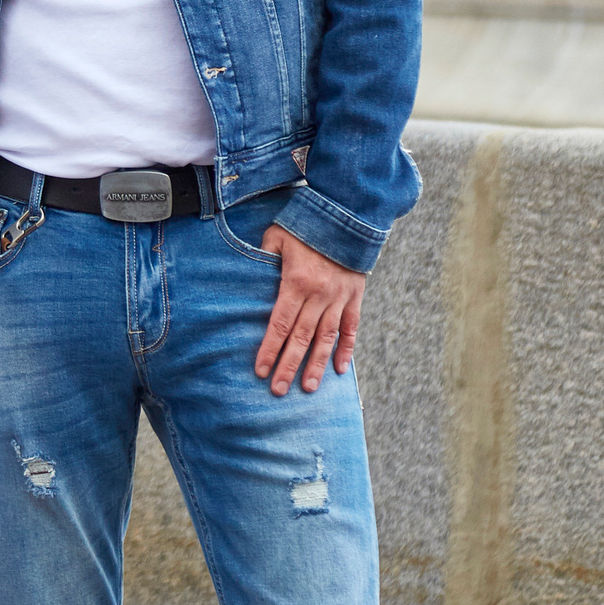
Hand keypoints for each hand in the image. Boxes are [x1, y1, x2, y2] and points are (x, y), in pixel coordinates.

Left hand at [253, 226, 367, 395]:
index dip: (270, 349)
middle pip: (301, 338)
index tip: (261, 371)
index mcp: (296, 282)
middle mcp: (319, 295)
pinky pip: (351, 328)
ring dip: (317, 365)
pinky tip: (341, 369)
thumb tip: (249, 278)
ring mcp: (339, 298)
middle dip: (288, 365)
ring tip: (307, 388)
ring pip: (326, 338)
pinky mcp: (355, 296)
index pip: (279, 324)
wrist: (347, 214)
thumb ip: (263, 258)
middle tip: (279, 390)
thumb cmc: (306, 224)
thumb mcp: (276, 236)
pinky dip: (347, 349)